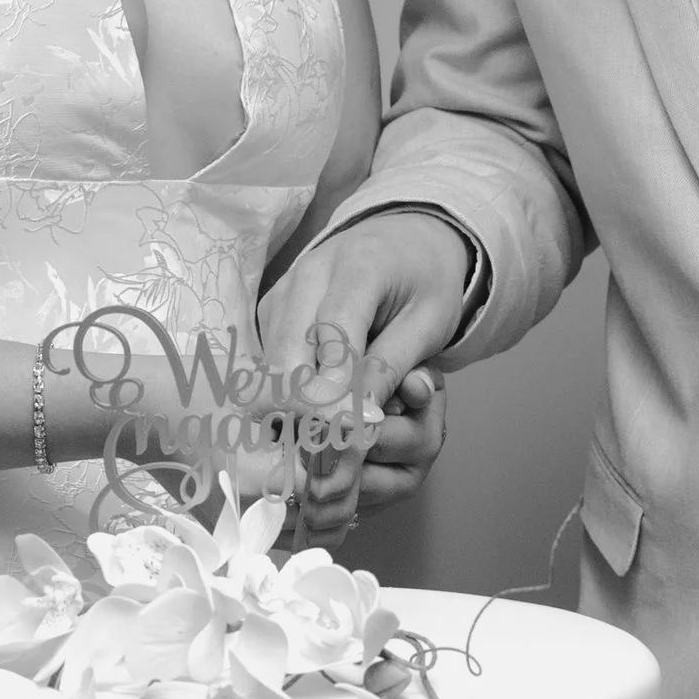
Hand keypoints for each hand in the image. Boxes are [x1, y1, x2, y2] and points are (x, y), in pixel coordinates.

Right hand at [260, 213, 470, 542]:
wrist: (402, 237)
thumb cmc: (424, 281)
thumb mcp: (429, 321)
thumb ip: (394, 364)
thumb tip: (363, 419)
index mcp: (356, 269)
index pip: (333, 338)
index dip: (334, 396)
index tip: (344, 443)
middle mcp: (307, 277)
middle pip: (287, 358)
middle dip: (303, 414)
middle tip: (328, 461)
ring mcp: (281, 294)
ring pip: (270, 367)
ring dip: (291, 412)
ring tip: (323, 449)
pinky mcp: (270, 312)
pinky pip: (268, 364)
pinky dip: (285, 399)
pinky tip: (309, 425)